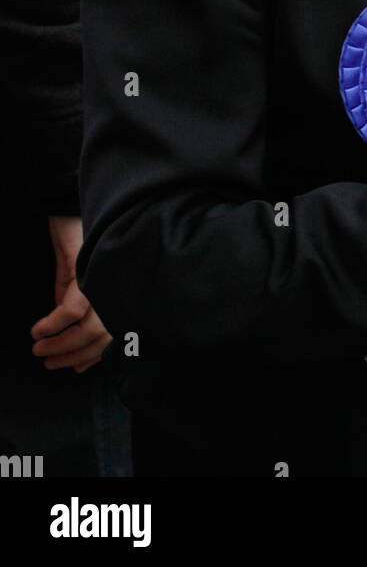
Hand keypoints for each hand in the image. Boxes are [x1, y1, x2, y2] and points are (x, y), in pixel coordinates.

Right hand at [30, 216, 111, 373]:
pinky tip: (38, 330)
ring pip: (90, 327)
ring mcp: (108, 276)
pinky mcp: (90, 268)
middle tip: (48, 362)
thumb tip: (66, 332)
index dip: (95, 355)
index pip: (115, 333)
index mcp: (117, 289)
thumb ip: (73, 302)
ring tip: (40, 349)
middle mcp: (118, 285)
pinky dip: (54, 324)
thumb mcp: (72, 277)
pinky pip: (74, 308)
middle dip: (74, 355)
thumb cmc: (73, 238)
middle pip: (104, 334)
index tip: (76, 369)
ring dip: (62, 344)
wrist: (68, 206)